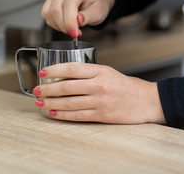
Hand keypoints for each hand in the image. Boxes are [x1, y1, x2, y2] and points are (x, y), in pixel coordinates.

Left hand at [33, 63, 165, 123]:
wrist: (148, 101)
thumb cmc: (127, 86)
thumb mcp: (109, 72)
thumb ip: (89, 73)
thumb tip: (65, 76)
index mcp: (100, 70)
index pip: (72, 68)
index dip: (54, 70)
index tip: (42, 73)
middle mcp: (99, 84)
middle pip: (67, 86)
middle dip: (48, 89)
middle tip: (36, 90)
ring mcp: (100, 101)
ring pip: (70, 102)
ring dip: (51, 102)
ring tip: (39, 102)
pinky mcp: (102, 115)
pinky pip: (78, 115)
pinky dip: (63, 114)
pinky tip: (54, 112)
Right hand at [41, 0, 114, 37]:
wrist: (93, 0)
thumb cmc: (96, 4)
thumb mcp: (98, 11)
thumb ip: (88, 16)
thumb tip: (78, 20)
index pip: (68, 6)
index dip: (70, 23)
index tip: (75, 34)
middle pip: (55, 10)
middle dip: (64, 26)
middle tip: (74, 33)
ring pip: (48, 13)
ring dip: (58, 26)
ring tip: (71, 28)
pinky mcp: (50, 1)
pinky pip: (46, 15)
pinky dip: (54, 24)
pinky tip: (64, 24)